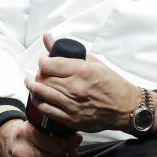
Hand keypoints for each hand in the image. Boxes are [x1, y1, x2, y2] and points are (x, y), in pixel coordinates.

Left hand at [25, 33, 139, 132]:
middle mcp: (75, 87)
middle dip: (38, 73)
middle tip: (41, 72)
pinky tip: (38, 97)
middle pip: (43, 78)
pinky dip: (38, 101)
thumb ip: (69, 51)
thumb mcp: (94, 63)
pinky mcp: (70, 118)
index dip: (43, 61)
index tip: (44, 62)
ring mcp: (72, 104)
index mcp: (82, 71)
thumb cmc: (113, 85)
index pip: (48, 64)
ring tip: (31, 82)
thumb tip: (49, 39)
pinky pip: (45, 109)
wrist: (125, 107)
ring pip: (40, 93)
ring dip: (32, 86)